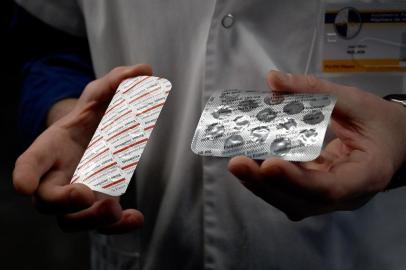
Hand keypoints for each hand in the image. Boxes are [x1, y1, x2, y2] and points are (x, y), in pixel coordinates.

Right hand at [13, 65, 151, 232]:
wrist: (97, 136)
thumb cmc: (92, 117)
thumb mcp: (102, 96)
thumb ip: (117, 83)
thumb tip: (144, 70)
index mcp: (51, 148)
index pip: (30, 162)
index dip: (25, 174)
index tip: (24, 185)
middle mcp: (57, 176)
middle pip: (46, 199)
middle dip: (62, 201)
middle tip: (85, 194)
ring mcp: (75, 196)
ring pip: (70, 220)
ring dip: (90, 219)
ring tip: (113, 208)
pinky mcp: (96, 206)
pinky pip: (100, 225)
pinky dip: (116, 226)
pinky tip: (135, 217)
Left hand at [229, 71, 405, 220]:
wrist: (396, 143)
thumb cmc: (380, 123)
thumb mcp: (356, 101)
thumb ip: (315, 90)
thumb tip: (273, 79)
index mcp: (366, 175)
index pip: (330, 187)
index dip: (297, 180)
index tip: (269, 164)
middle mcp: (345, 195)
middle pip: (302, 201)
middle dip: (267, 185)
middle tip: (237, 164)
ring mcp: (328, 197)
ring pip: (291, 201)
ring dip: (262, 185)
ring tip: (238, 163)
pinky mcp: (315, 192)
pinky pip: (289, 192)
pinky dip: (268, 180)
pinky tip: (250, 162)